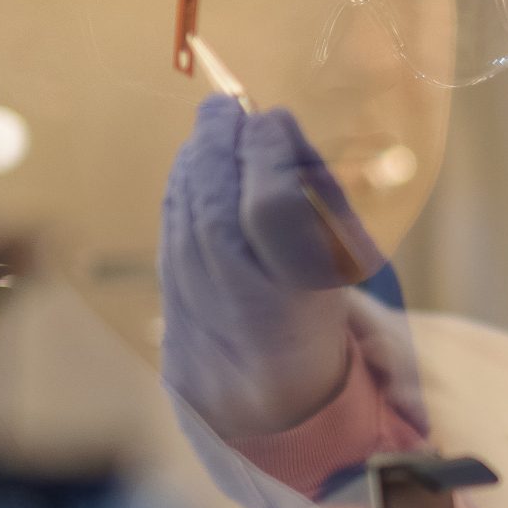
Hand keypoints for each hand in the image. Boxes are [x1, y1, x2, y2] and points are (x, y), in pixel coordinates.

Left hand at [160, 98, 387, 438]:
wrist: (268, 401)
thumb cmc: (319, 319)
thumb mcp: (340, 269)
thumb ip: (315, 203)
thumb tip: (274, 129)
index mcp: (298, 302)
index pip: (271, 211)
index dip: (268, 156)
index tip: (273, 118)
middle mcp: (239, 306)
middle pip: (216, 205)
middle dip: (219, 146)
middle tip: (229, 106)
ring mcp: (195, 305)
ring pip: (186, 215)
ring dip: (195, 160)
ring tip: (212, 125)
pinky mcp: (168, 298)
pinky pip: (170, 229)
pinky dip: (181, 188)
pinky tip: (192, 164)